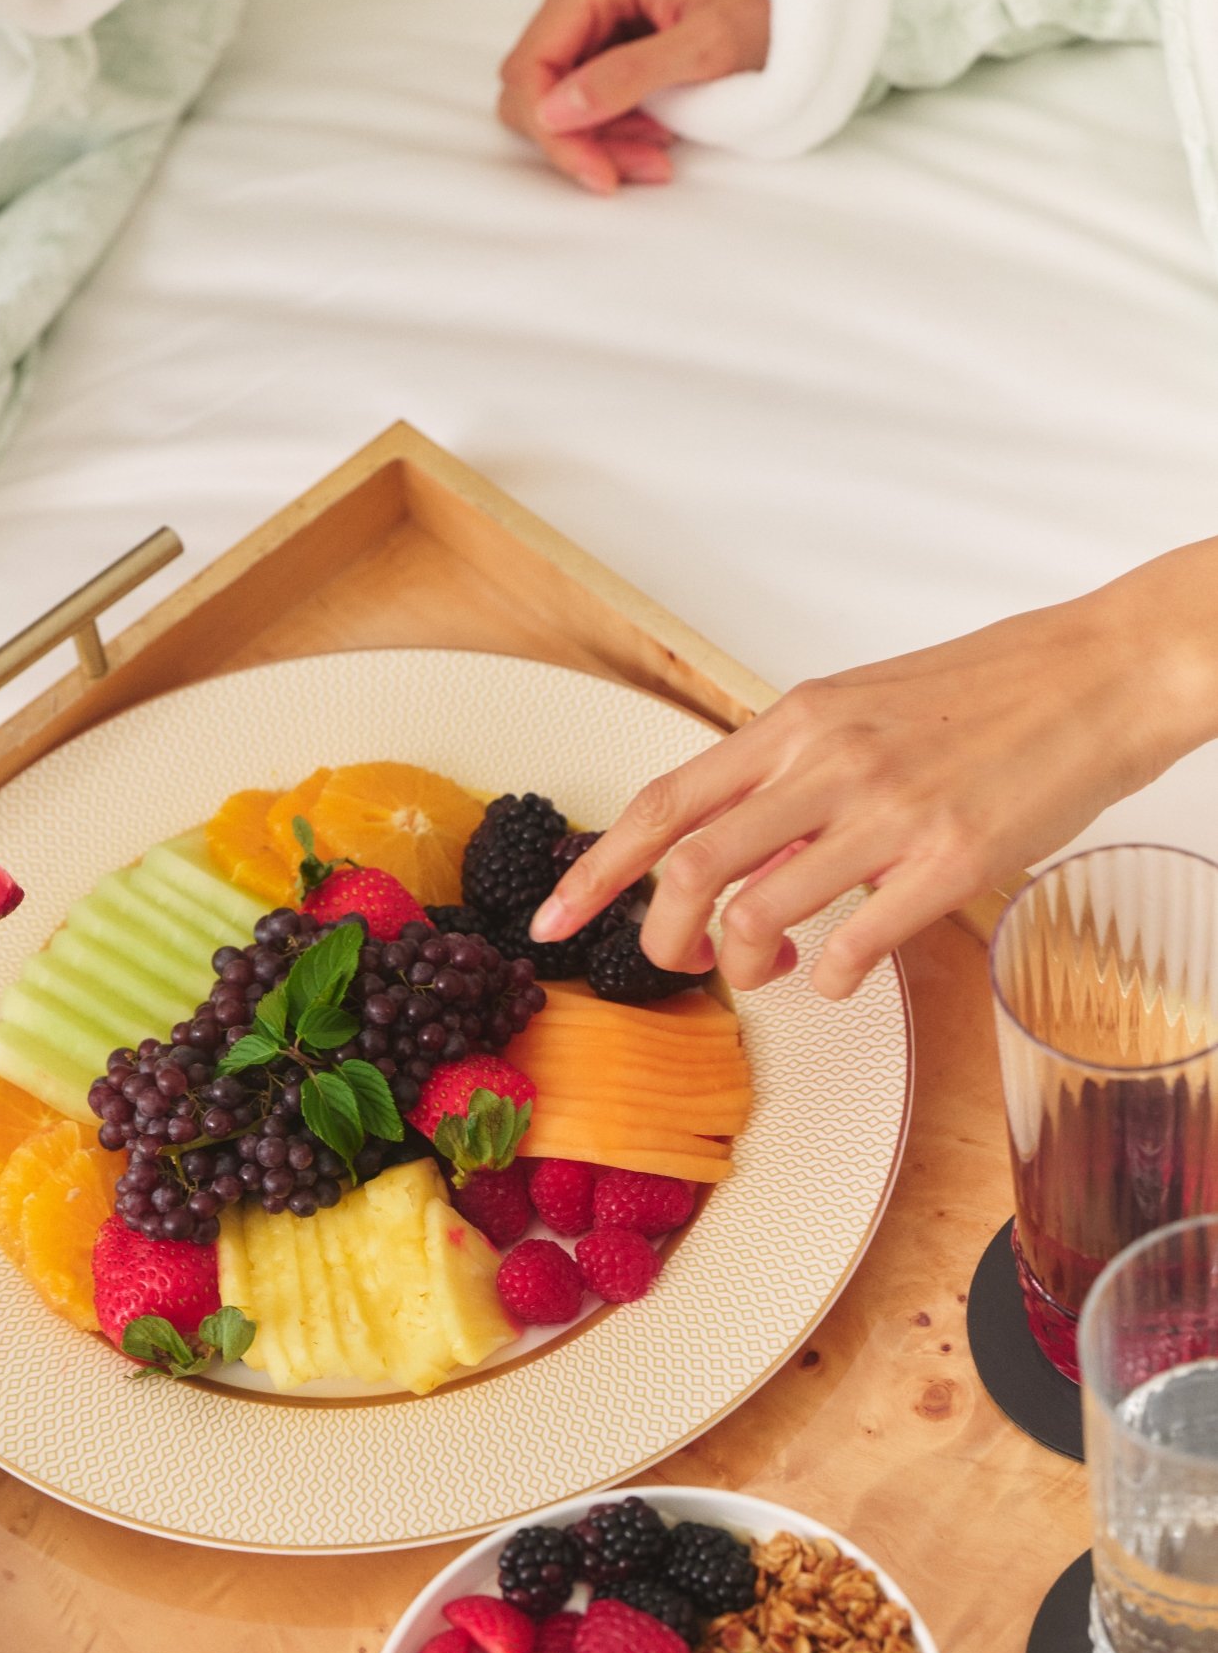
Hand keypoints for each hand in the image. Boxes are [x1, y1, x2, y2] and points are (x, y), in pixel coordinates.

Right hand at [498, 0, 769, 194]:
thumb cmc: (768, 6)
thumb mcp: (705, 48)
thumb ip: (627, 78)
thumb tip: (554, 113)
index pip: (532, 68)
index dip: (553, 132)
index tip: (599, 174)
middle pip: (535, 90)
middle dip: (580, 140)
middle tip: (639, 167)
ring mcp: (589, 11)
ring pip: (557, 104)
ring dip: (601, 141)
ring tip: (659, 154)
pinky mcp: (604, 39)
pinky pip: (584, 101)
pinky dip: (614, 131)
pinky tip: (657, 138)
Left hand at [529, 543, 1217, 996]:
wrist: (1099, 673)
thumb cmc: (985, 695)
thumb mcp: (859, 710)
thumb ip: (789, 773)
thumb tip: (732, 842)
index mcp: (795, 723)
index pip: (664, 803)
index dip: (597, 870)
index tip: (554, 919)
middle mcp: (827, 764)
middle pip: (689, 871)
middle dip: (664, 940)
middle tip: (687, 963)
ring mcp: (887, 815)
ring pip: (759, 916)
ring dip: (749, 964)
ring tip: (777, 964)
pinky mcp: (949, 863)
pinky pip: (855, 949)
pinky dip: (832, 980)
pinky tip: (845, 971)